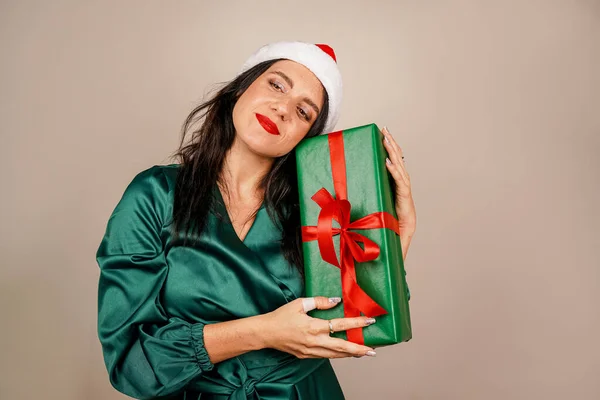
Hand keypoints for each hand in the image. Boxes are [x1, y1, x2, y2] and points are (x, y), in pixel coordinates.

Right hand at [259, 297, 376, 358]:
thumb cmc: (281, 317)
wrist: (265, 333)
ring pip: (335, 355)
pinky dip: (337, 355)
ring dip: (350, 354)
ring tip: (363, 353)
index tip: (369, 321)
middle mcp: (315, 341)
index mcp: (314, 327)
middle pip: (342, 347)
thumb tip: (335, 301)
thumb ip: (319, 301)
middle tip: (373, 350)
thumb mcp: (299, 304)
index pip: (340, 325)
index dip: (356, 324)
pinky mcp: (306, 356)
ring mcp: (310, 351)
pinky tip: (344, 353)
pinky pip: (326, 356)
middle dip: (359, 349)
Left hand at [382, 126, 416, 234]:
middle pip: (397, 155)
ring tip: (386, 140)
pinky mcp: (404, 193)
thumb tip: (359, 176)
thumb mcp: (380, 192)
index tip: (383, 131)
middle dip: (391, 142)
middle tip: (385, 129)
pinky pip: (398, 179)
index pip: (394, 156)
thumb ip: (375, 183)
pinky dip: (393, 170)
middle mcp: (402, 177)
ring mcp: (404, 184)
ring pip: (398, 164)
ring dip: (392, 151)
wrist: (402, 225)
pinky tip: (388, 162)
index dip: (390, 143)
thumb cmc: (390, 209)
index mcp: (397, 176)